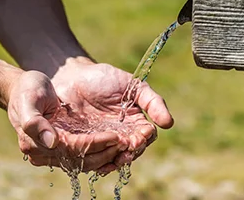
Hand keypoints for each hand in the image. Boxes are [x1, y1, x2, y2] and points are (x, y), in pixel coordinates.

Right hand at [7, 70, 122, 171]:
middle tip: (128, 142)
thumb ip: (35, 122)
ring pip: (88, 161)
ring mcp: (58, 151)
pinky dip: (104, 151)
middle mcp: (48, 152)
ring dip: (109, 155)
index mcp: (36, 143)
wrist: (26, 88)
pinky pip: (88, 155)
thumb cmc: (28, 90)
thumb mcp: (29, 99)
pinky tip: (119, 145)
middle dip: (107, 152)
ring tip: (128, 145)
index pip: (73, 149)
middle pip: (83, 160)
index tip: (115, 136)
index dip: (95, 144)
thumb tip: (52, 142)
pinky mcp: (67, 145)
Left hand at [52, 58, 173, 172]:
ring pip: (113, 158)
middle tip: (125, 152)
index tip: (139, 138)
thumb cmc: (105, 79)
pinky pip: (93, 159)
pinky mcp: (85, 144)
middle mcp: (121, 134)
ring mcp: (103, 140)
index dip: (143, 140)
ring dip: (114, 162)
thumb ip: (153, 102)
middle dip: (129, 154)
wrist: (74, 77)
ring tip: (112, 161)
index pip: (145, 137)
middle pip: (131, 151)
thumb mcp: (133, 86)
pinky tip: (98, 166)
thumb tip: (169, 124)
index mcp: (135, 122)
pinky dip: (97, 164)